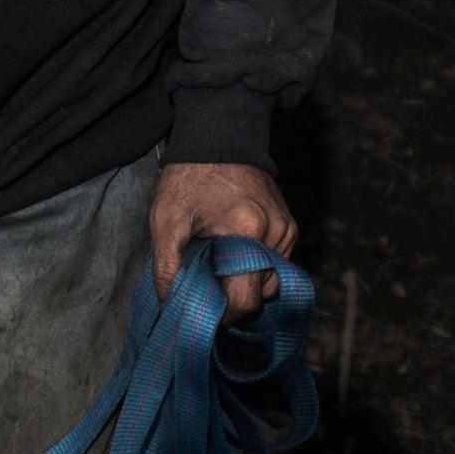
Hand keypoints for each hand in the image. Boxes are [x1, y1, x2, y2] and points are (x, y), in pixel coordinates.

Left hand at [150, 161, 291, 310]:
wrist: (217, 138)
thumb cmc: (188, 179)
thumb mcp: (166, 220)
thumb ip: (166, 267)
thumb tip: (170, 306)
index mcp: (248, 232)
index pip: (245, 299)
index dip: (223, 315)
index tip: (203, 312)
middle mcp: (276, 233)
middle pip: (262, 294)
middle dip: (234, 301)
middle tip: (208, 291)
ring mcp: (286, 229)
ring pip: (272, 281)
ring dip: (247, 284)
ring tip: (220, 268)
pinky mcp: (289, 225)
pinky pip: (277, 263)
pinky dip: (257, 268)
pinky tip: (234, 253)